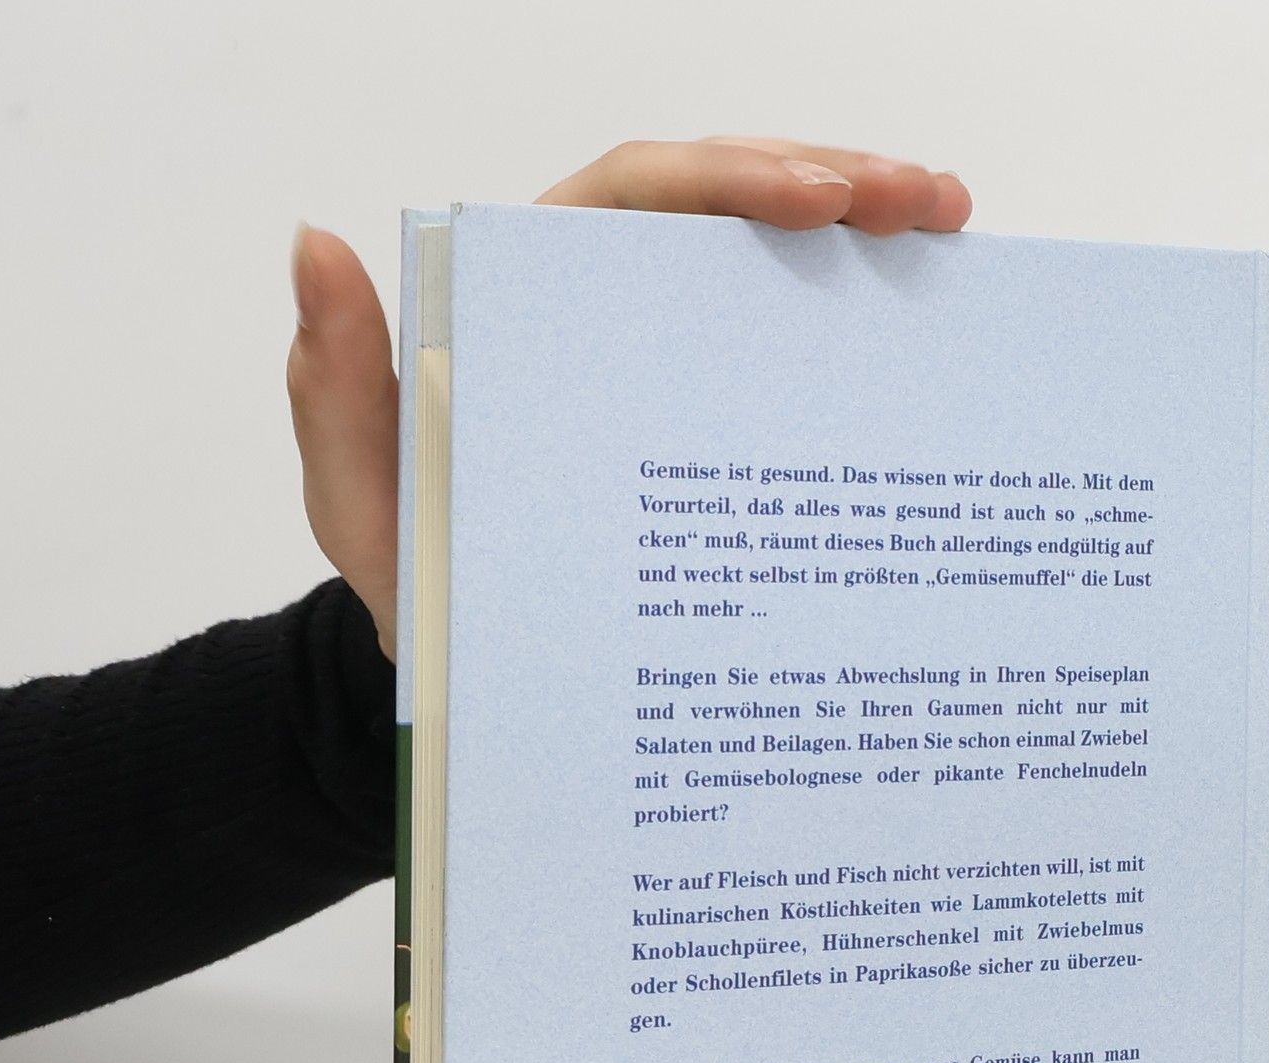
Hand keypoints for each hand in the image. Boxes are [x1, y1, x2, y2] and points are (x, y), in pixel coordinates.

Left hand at [287, 139, 972, 660]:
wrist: (465, 677)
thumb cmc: (412, 588)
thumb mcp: (360, 502)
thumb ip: (335, 387)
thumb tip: (318, 246)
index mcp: (533, 305)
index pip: (634, 199)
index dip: (731, 179)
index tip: (820, 197)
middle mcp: (605, 314)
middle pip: (723, 210)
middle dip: (834, 183)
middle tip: (929, 199)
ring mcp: (665, 365)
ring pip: (769, 270)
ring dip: (865, 237)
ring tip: (951, 229)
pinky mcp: (709, 425)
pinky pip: (788, 359)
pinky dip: (859, 334)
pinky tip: (928, 324)